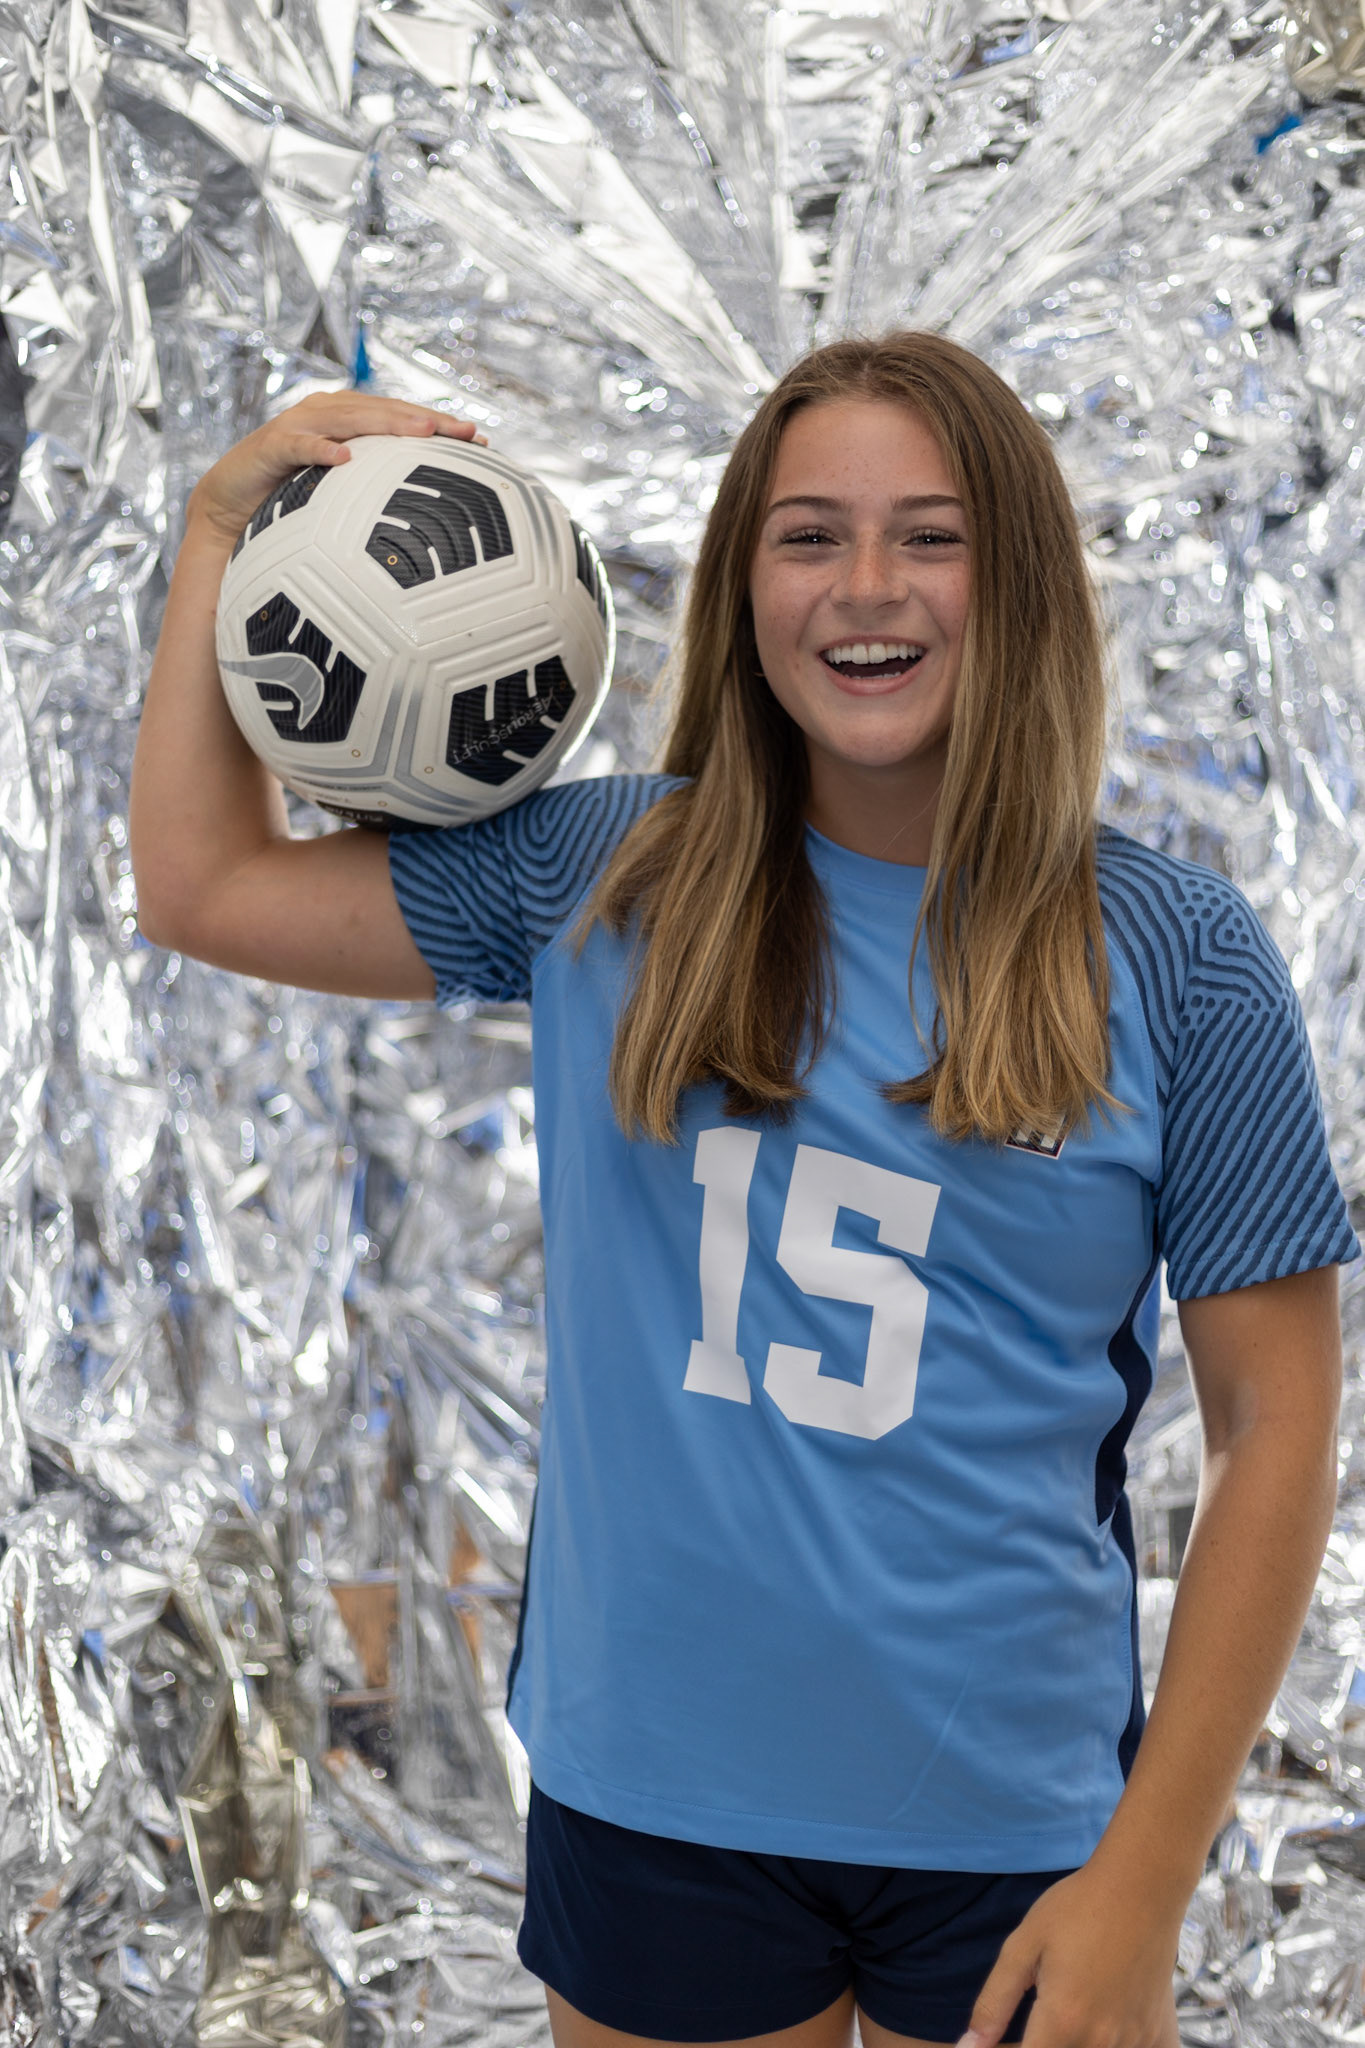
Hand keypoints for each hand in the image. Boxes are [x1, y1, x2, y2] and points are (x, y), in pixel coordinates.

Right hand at [187, 391, 488, 545]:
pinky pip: (300, 445)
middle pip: (385, 410)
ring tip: (422, 433)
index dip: (439, 425)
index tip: (480, 440)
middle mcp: (328, 413)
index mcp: (349, 422)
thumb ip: (376, 497)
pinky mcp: (271, 446)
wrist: (229, 508)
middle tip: (464, 431)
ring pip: (350, 418)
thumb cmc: (289, 503)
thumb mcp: (340, 500)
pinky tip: (344, 458)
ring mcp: (299, 425)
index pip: (402, 418)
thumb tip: (429, 528)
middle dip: (426, 419)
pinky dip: (321, 448)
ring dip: (387, 424)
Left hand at [956, 1864, 1181, 2047]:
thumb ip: (994, 2002)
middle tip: (1037, 2022)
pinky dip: (1119, 2046)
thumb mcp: (1023, 1946)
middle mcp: (1101, 2041)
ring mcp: (1136, 2041)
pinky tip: (1109, 2023)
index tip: (1004, 2042)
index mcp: (1063, 2021)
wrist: (1141, 1887)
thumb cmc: (1076, 1909)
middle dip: (1042, 2046)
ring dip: (1077, 2044)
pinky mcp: (1161, 2036)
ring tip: (1071, 2010)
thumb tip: (969, 2047)